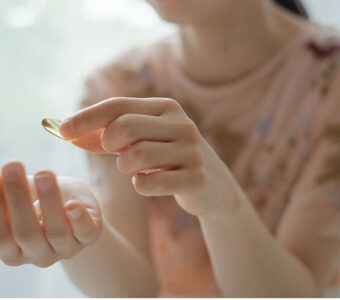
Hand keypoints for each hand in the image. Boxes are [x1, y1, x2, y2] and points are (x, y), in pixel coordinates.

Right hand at [0, 161, 101, 267]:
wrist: (75, 204)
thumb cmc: (40, 199)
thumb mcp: (22, 195)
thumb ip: (5, 192)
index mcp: (14, 251)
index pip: (2, 236)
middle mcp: (38, 255)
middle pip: (26, 233)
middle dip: (18, 198)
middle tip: (14, 166)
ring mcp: (65, 249)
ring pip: (56, 231)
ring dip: (49, 200)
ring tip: (44, 173)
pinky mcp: (88, 237)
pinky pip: (85, 232)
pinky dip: (79, 219)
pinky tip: (73, 204)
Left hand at [60, 97, 240, 215]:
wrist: (212, 186)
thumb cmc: (169, 159)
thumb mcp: (146, 139)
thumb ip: (112, 132)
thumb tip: (67, 130)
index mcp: (167, 108)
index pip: (118, 106)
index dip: (87, 117)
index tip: (63, 130)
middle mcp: (182, 124)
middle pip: (125, 127)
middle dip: (108, 143)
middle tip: (114, 152)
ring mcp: (191, 151)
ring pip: (136, 155)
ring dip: (125, 166)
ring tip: (134, 169)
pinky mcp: (195, 178)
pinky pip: (149, 183)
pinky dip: (140, 185)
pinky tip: (147, 183)